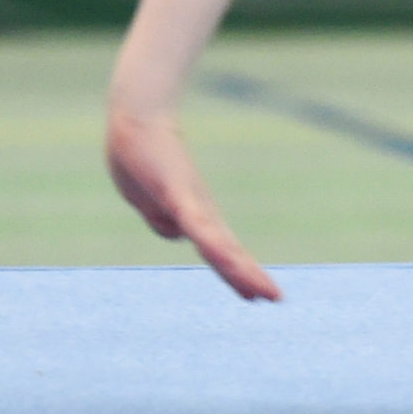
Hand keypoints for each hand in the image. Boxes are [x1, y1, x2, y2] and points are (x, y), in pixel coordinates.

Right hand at [107, 108, 281, 301]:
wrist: (136, 115)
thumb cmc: (141, 153)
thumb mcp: (147, 197)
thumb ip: (162, 217)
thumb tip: (179, 235)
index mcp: (192, 213)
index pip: (220, 249)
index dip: (238, 272)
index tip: (257, 294)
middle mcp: (198, 209)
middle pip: (226, 251)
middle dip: (248, 276)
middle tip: (276, 299)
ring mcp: (190, 201)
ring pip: (218, 243)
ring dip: (239, 268)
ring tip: (264, 291)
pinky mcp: (177, 191)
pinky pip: (196, 224)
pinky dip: (212, 244)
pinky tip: (226, 259)